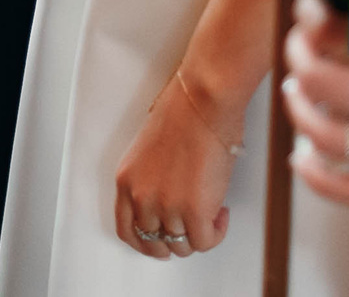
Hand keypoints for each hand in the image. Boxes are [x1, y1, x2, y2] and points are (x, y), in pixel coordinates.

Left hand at [114, 69, 242, 259]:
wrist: (202, 102)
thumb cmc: (183, 114)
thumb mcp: (150, 153)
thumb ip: (152, 182)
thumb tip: (170, 202)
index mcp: (127, 181)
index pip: (126, 230)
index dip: (145, 243)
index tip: (159, 243)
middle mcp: (142, 197)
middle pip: (155, 244)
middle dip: (175, 242)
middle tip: (191, 231)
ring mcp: (167, 207)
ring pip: (182, 246)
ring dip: (199, 233)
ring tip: (211, 212)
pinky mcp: (194, 212)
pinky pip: (205, 241)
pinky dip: (216, 232)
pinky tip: (221, 212)